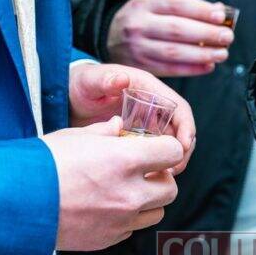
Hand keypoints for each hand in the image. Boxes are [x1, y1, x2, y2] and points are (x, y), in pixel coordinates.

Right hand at [44, 117, 183, 250]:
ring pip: (157, 212)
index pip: (172, 152)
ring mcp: (120, 220)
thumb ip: (105, 132)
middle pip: (171, 188)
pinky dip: (127, 218)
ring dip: (148, 200)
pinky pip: (132, 228)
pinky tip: (106, 206)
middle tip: (142, 171)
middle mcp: (129, 193)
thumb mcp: (74, 137)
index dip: (165, 148)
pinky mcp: (108, 239)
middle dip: (160, 177)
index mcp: (125, 160)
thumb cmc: (41, 165)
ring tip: (125, 190)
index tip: (155, 148)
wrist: (12, 204)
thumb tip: (119, 126)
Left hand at [69, 62, 195, 172]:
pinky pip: (154, 151)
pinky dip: (155, 163)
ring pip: (169, 142)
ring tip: (162, 176)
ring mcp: (147, 121)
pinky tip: (147, 176)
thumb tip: (122, 79)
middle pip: (179, 129)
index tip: (184, 146)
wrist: (69, 97)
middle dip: (182, 149)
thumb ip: (105, 80)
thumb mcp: (91, 81)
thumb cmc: (82, 84)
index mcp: (149, 88)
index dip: (186, 127)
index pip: (179, 108)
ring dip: (171, 159)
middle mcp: (153, 105)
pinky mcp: (139, 135)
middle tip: (173, 169)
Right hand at [107, 0, 234, 76]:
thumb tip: (221, 12)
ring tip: (222, 54)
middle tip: (227, 37)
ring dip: (202, 54)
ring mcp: (137, 47)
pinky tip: (208, 66)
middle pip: (177, 29)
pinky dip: (192, 69)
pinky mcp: (140, 66)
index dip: (201, 10)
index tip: (222, 17)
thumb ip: (188, 7)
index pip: (177, 4)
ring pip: (174, 52)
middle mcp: (138, 24)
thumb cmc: (145, 18)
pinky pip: (169, 69)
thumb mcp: (158, 3)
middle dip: (206, 34)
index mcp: (145, 2)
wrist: (111, 36)